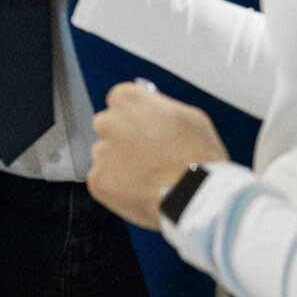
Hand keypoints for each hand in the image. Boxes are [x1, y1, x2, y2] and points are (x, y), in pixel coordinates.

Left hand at [86, 82, 231, 229]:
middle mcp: (107, 122)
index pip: (119, 101)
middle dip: (123, 138)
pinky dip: (118, 186)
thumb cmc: (199, 157)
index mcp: (128, 100)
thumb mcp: (189, 116)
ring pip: (106, 155)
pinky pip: (104, 180)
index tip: (143, 127)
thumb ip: (160, 107)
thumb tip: (151, 108)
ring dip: (121, 163)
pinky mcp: (98, 180)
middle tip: (148, 154)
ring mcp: (100, 152)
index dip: (134, 116)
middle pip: (108, 127)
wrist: (196, 196)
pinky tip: (141, 190)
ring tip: (150, 175)